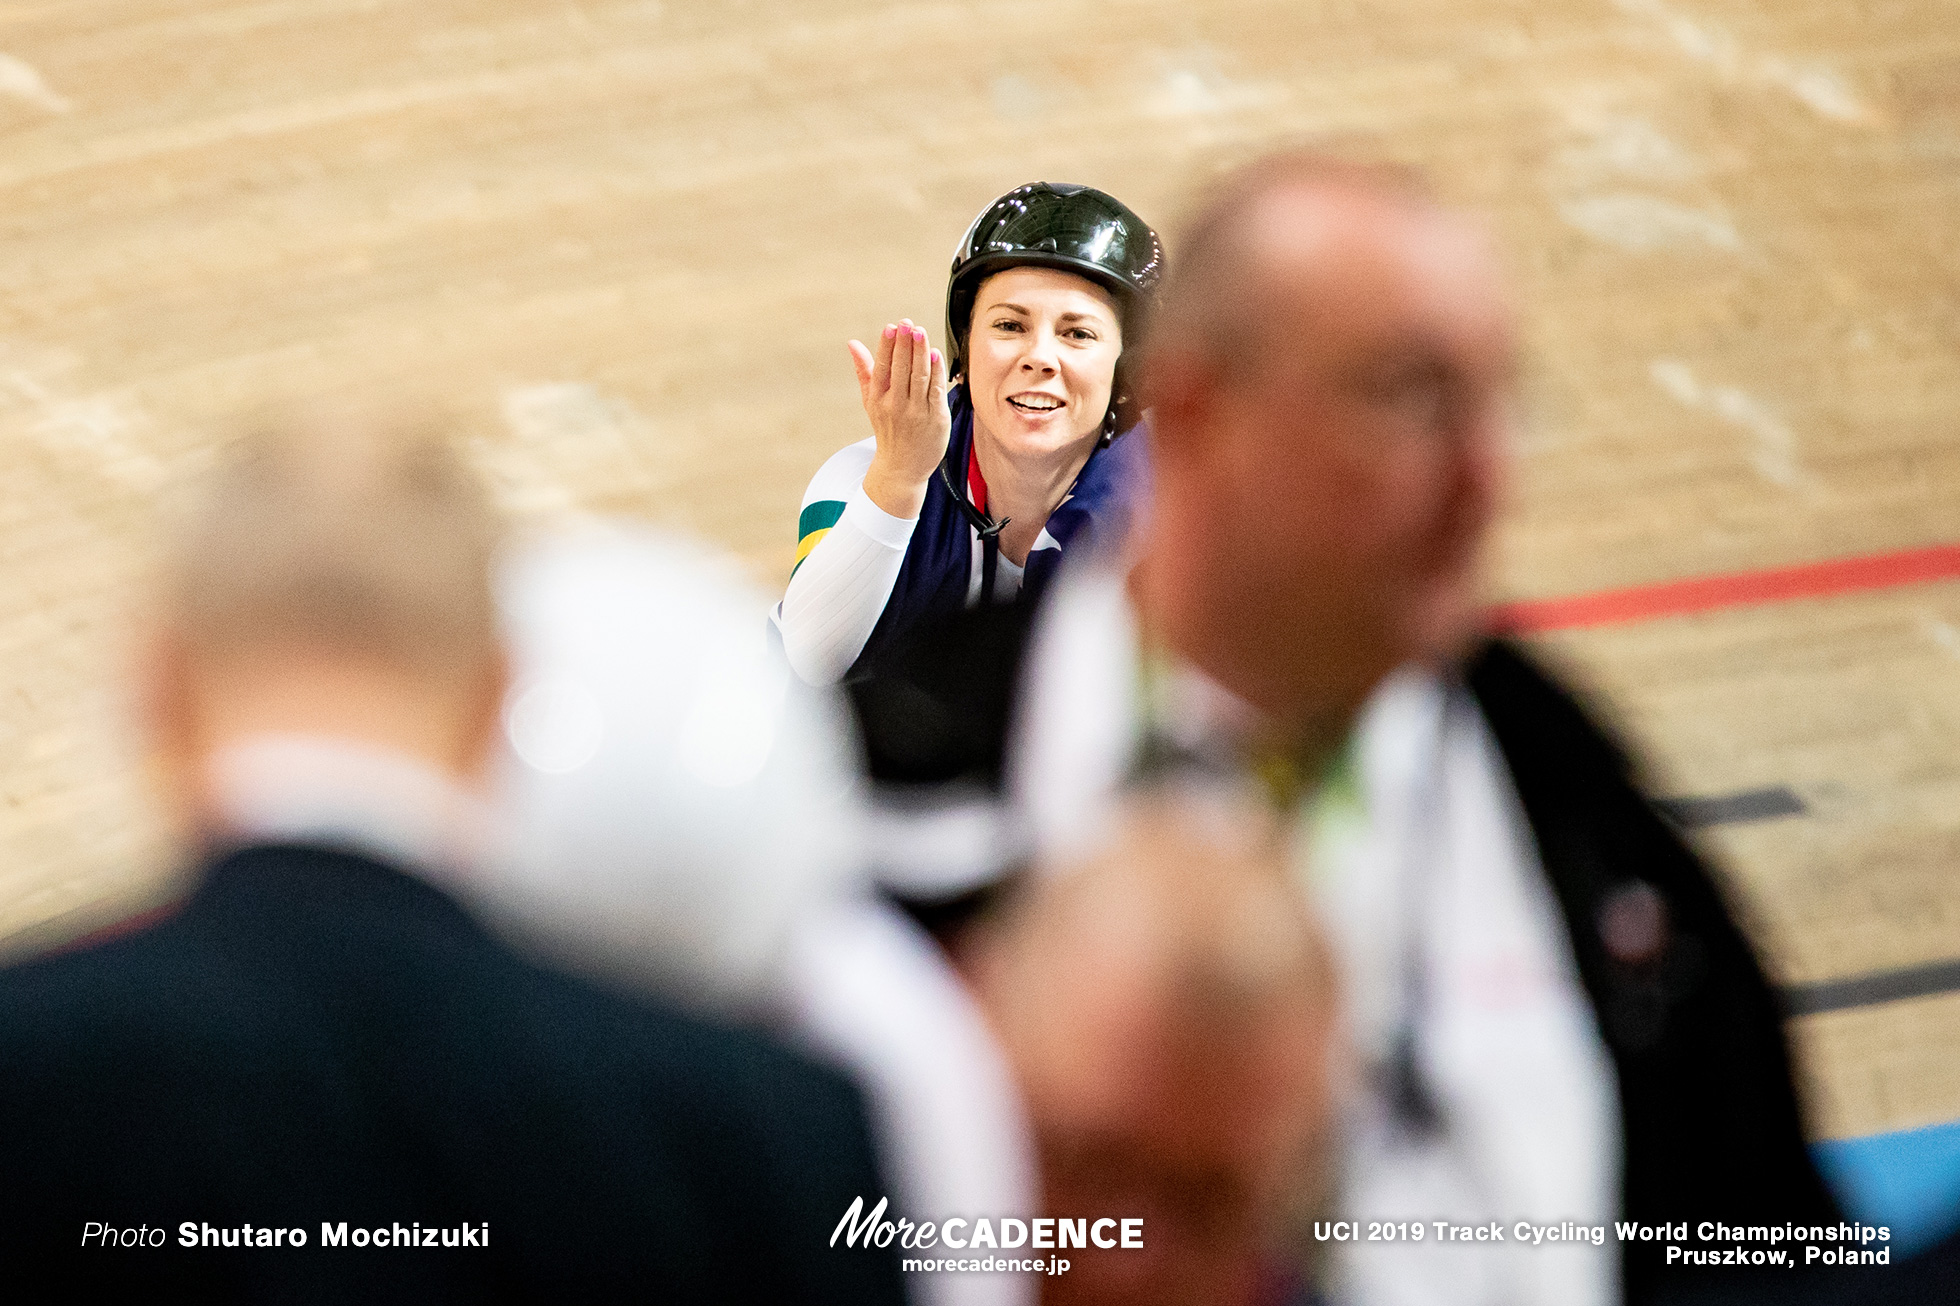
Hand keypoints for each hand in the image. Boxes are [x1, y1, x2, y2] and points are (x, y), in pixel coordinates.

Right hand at [849, 319, 949, 519]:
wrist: (902, 467)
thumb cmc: (888, 429)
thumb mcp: (871, 401)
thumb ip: (864, 370)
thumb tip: (853, 343)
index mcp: (878, 399)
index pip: (883, 368)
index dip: (887, 346)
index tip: (891, 327)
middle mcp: (896, 405)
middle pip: (902, 369)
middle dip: (905, 345)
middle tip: (908, 324)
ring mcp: (917, 413)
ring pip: (919, 377)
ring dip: (921, 353)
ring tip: (921, 332)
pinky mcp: (936, 419)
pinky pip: (936, 391)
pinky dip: (936, 372)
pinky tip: (936, 355)